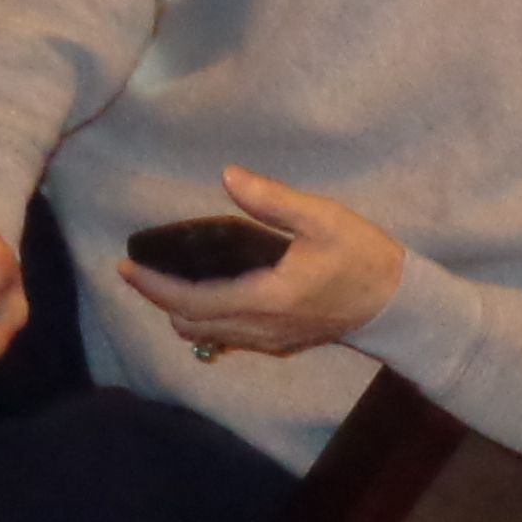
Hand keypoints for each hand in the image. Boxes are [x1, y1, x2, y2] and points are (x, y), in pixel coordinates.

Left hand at [118, 164, 404, 358]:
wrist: (395, 304)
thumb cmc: (361, 256)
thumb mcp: (322, 219)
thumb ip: (272, 200)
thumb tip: (228, 177)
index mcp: (265, 297)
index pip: (192, 300)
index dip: (154, 287)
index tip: (127, 267)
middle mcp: (259, 327)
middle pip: (189, 323)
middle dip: (160, 299)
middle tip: (142, 269)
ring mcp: (268, 341)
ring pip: (206, 335)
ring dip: (181, 311)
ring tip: (169, 280)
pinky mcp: (279, 345)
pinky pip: (227, 338)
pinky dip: (206, 320)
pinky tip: (207, 294)